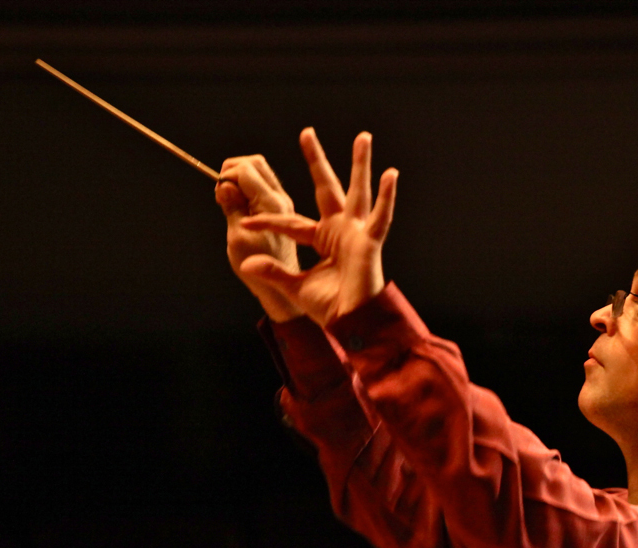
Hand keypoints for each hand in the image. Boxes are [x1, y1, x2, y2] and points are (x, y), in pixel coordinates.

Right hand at [215, 154, 302, 321]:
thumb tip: (224, 186)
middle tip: (220, 184)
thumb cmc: (269, 281)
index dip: (226, 177)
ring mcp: (284, 208)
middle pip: (258, 166)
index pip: (249, 172)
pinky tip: (234, 201)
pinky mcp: (281, 217)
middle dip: (235, 167)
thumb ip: (234, 212)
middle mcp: (284, 202)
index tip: (217, 192)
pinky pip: (261, 191)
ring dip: (241, 176)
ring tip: (226, 191)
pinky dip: (245, 189)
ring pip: (262, 176)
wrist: (293, 300)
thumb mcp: (242, 247)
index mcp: (276, 207)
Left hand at [238, 129, 397, 327]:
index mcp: (322, 239)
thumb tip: (246, 263)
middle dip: (316, 160)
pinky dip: (387, 196)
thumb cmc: (329, 308)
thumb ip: (273, 271)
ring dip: (360, 164)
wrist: (350, 324)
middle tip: (306, 133)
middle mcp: (340, 230)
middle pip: (326, 188)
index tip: (248, 219)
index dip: (269, 219)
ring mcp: (357, 233)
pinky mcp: (371, 242)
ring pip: (358, 191)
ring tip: (363, 137)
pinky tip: (391, 174)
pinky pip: (381, 216)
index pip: (291, 221)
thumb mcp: (294, 286)